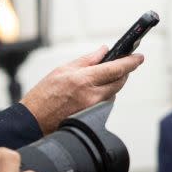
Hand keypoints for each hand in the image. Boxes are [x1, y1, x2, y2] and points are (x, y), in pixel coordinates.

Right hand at [21, 47, 143, 134]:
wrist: (32, 121)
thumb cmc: (44, 95)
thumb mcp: (63, 70)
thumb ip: (87, 59)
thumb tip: (104, 50)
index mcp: (84, 79)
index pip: (116, 69)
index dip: (131, 62)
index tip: (139, 57)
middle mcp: (92, 95)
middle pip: (119, 82)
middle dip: (123, 72)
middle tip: (121, 64)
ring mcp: (93, 109)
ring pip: (113, 93)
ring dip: (111, 84)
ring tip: (97, 79)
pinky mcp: (92, 118)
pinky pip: (105, 103)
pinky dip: (103, 95)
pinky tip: (91, 92)